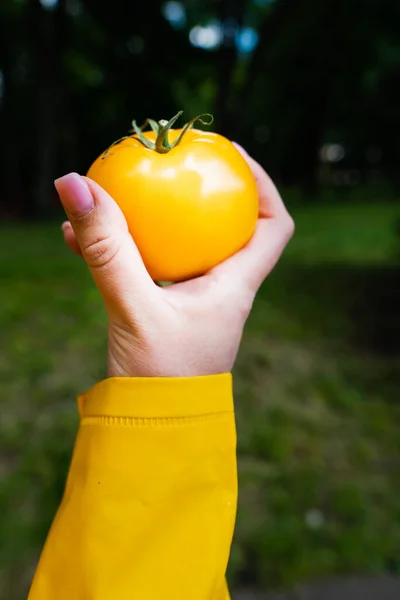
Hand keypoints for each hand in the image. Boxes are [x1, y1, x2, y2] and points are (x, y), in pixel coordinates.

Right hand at [55, 146, 293, 377]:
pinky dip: (122, 250)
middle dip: (202, 193)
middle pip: (228, 228)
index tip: (233, 157)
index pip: (273, 227)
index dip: (264, 186)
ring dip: (152, 220)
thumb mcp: (131, 307)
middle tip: (169, 164)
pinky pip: (146, 269)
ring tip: (115, 194)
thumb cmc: (160, 380)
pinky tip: (80, 239)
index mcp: (235, 287)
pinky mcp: (164, 314)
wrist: (152, 433)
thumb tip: (75, 184)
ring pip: (180, 247)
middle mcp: (221, 291)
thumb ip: (105, 249)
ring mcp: (192, 303)